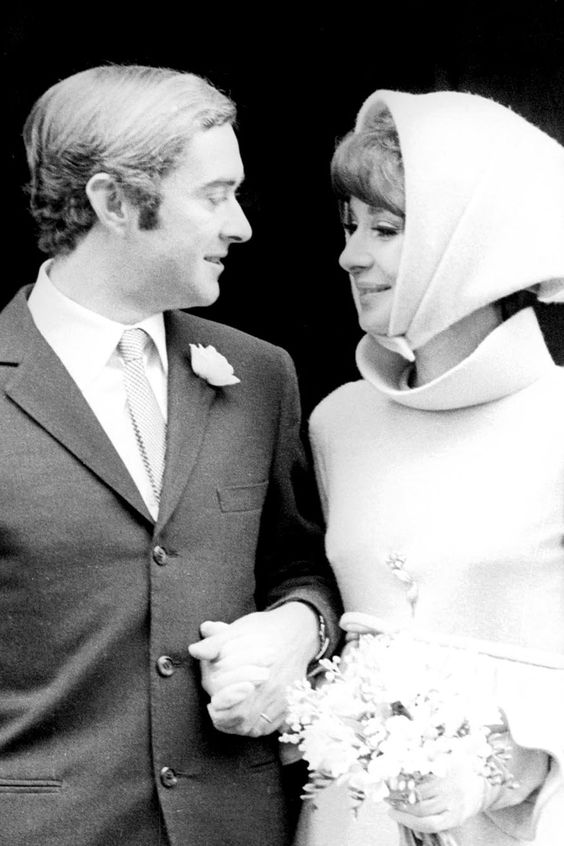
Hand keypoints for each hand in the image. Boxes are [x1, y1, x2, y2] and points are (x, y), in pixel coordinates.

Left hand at [188, 603, 318, 736]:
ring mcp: (284, 700)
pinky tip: (244, 717)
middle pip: (245, 720)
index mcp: (261, 674)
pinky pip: (270, 727)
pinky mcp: (290, 705)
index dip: (220, 708)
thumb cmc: (266, 630)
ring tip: (225, 714)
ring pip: (256, 728)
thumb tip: (194, 650)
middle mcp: (275, 691)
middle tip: (215, 709)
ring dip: (237, 725)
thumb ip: (216, 642)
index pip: (237, 706)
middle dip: (224, 719)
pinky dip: (254, 726)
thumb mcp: (240, 629)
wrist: (298, 632)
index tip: (212, 702)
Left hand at [387, 755, 500, 833]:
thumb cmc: (460, 765)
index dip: (399, 778)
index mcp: (448, 767)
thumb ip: (430, 749)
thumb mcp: (448, 751)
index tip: (386, 778)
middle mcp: (451, 787)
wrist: (484, 784)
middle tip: (384, 793)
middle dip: (397, 795)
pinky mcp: (455, 819)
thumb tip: (403, 740)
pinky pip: (430, 825)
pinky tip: (399, 816)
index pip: (418, 774)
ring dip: (402, 809)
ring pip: (422, 811)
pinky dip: (411, 823)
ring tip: (390, 804)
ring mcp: (453, 805)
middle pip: (417, 795)